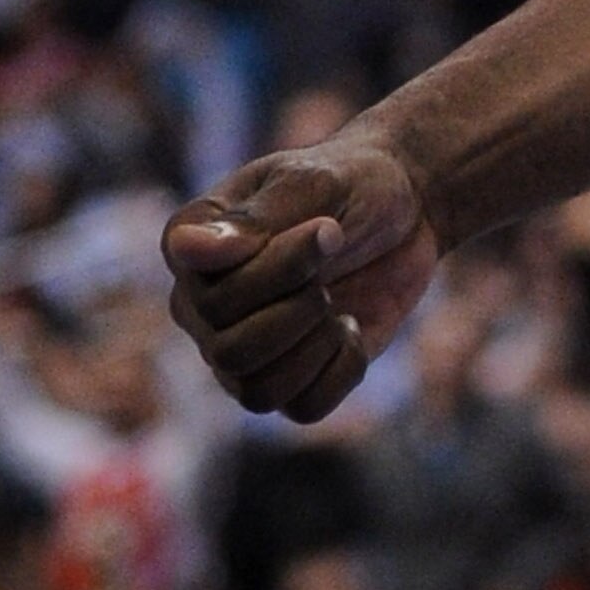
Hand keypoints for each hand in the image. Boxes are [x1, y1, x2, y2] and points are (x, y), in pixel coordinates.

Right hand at [161, 135, 438, 421]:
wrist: (405, 204)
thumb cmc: (348, 181)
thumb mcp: (311, 183)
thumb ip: (251, 220)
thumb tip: (184, 249)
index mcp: (191, 251)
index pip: (209, 299)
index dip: (277, 272)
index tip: (325, 226)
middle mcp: (203, 308)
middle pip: (231, 353)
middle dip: (301, 308)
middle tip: (335, 258)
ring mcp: (243, 348)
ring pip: (258, 393)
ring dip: (317, 345)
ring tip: (338, 300)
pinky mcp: (291, 377)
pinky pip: (304, 407)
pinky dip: (341, 369)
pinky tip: (352, 326)